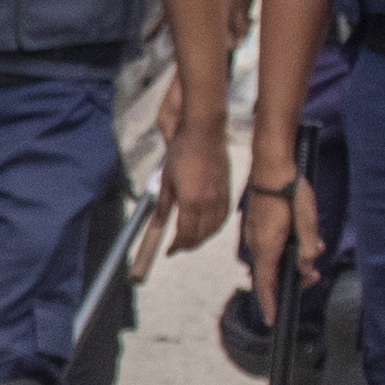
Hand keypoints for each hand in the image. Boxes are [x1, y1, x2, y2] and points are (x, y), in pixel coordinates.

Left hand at [151, 124, 234, 266]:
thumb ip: (163, 206)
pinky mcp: (228, 191)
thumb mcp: (166, 180)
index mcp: (191, 202)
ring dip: (202, 238)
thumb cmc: (181, 154)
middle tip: (178, 246)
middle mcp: (208, 204)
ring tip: (191, 238)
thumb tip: (156, 227)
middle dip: (189, 245)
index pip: (185, 234)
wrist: (204, 133)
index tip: (169, 251)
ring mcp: (220, 198)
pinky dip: (215, 227)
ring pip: (214, 229)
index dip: (177, 246)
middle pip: (200, 235)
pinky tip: (207, 226)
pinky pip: (223, 217)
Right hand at [231, 172, 308, 293]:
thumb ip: (307, 248)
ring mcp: (255, 234)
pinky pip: (270, 246)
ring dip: (292, 262)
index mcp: (266, 247)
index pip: (265, 285)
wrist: (272, 166)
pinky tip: (302, 238)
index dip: (269, 304)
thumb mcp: (306, 222)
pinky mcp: (258, 225)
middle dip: (292, 280)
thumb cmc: (289, 192)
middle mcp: (257, 244)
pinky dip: (286, 250)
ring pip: (273, 259)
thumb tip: (305, 266)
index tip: (272, 320)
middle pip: (271, 275)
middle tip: (313, 277)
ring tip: (314, 251)